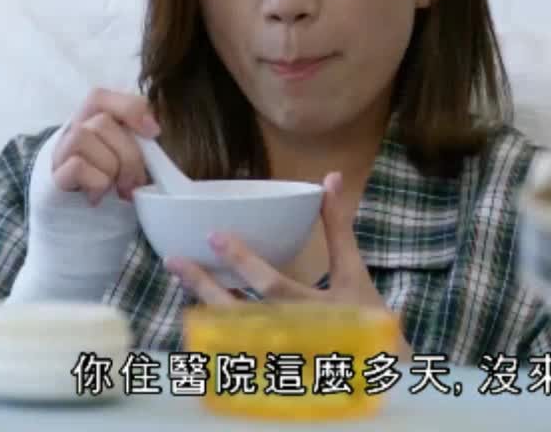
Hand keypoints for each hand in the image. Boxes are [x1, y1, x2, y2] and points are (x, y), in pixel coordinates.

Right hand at [52, 87, 160, 204]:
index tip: (154, 132)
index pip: (100, 97)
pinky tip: (98, 196)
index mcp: (89, 125)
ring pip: (83, 136)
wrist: (78, 230)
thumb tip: (154, 129)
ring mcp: (58, 156)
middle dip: (129, 154)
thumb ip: (136, 140)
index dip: (129, 108)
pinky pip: (76, 165)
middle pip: (101, 121)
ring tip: (118, 190)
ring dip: (112, 167)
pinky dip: (97, 182)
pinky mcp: (52, 180)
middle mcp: (69, 135)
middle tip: (136, 181)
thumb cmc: (110, 190)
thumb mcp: (127, 161)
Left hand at [165, 171, 411, 356]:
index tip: (214, 236)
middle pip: (238, 314)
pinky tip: (197, 305)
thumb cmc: (365, 317)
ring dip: (203, 303)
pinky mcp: (267, 370)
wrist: (374, 372)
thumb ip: (337, 227)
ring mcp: (277, 358)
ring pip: (228, 334)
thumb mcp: (354, 272)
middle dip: (204, 285)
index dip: (242, 261)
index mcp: (316, 310)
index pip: (272, 285)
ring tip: (180, 274)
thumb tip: (331, 178)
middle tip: (175, 260)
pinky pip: (230, 350)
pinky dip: (212, 328)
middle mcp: (292, 336)